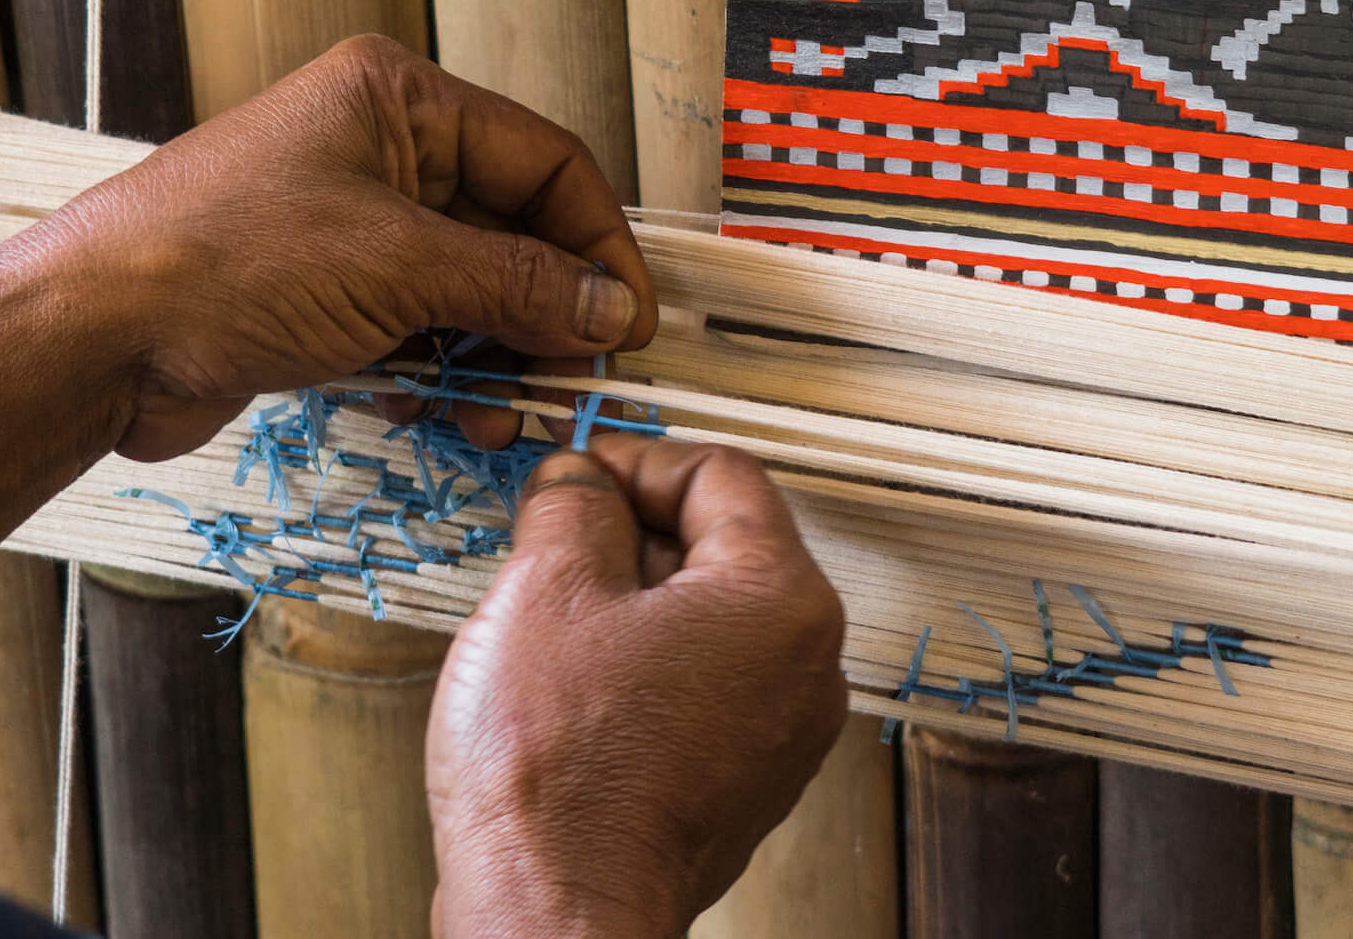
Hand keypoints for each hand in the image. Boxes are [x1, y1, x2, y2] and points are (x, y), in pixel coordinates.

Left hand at [13, 35, 654, 461]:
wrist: (88, 336)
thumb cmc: (217, 262)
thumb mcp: (395, 267)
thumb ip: (516, 287)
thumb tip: (607, 309)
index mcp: (396, 100)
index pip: (544, 161)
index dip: (597, 243)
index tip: (627, 320)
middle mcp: (376, 150)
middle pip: (510, 230)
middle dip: (548, 309)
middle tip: (577, 377)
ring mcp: (347, 225)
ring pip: (467, 289)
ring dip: (500, 354)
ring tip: (513, 410)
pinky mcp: (321, 293)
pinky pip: (417, 329)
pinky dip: (445, 373)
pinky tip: (457, 415)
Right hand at [426, 434, 847, 938]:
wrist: (554, 910)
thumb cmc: (560, 773)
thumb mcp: (545, 587)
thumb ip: (572, 504)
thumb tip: (578, 479)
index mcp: (784, 600)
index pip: (720, 473)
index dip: (633, 459)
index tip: (574, 473)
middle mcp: (806, 666)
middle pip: (719, 547)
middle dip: (626, 534)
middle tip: (547, 546)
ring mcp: (779, 731)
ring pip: (704, 619)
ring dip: (626, 603)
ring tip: (549, 629)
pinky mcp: (742, 781)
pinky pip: (698, 687)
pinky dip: (640, 669)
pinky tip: (571, 692)